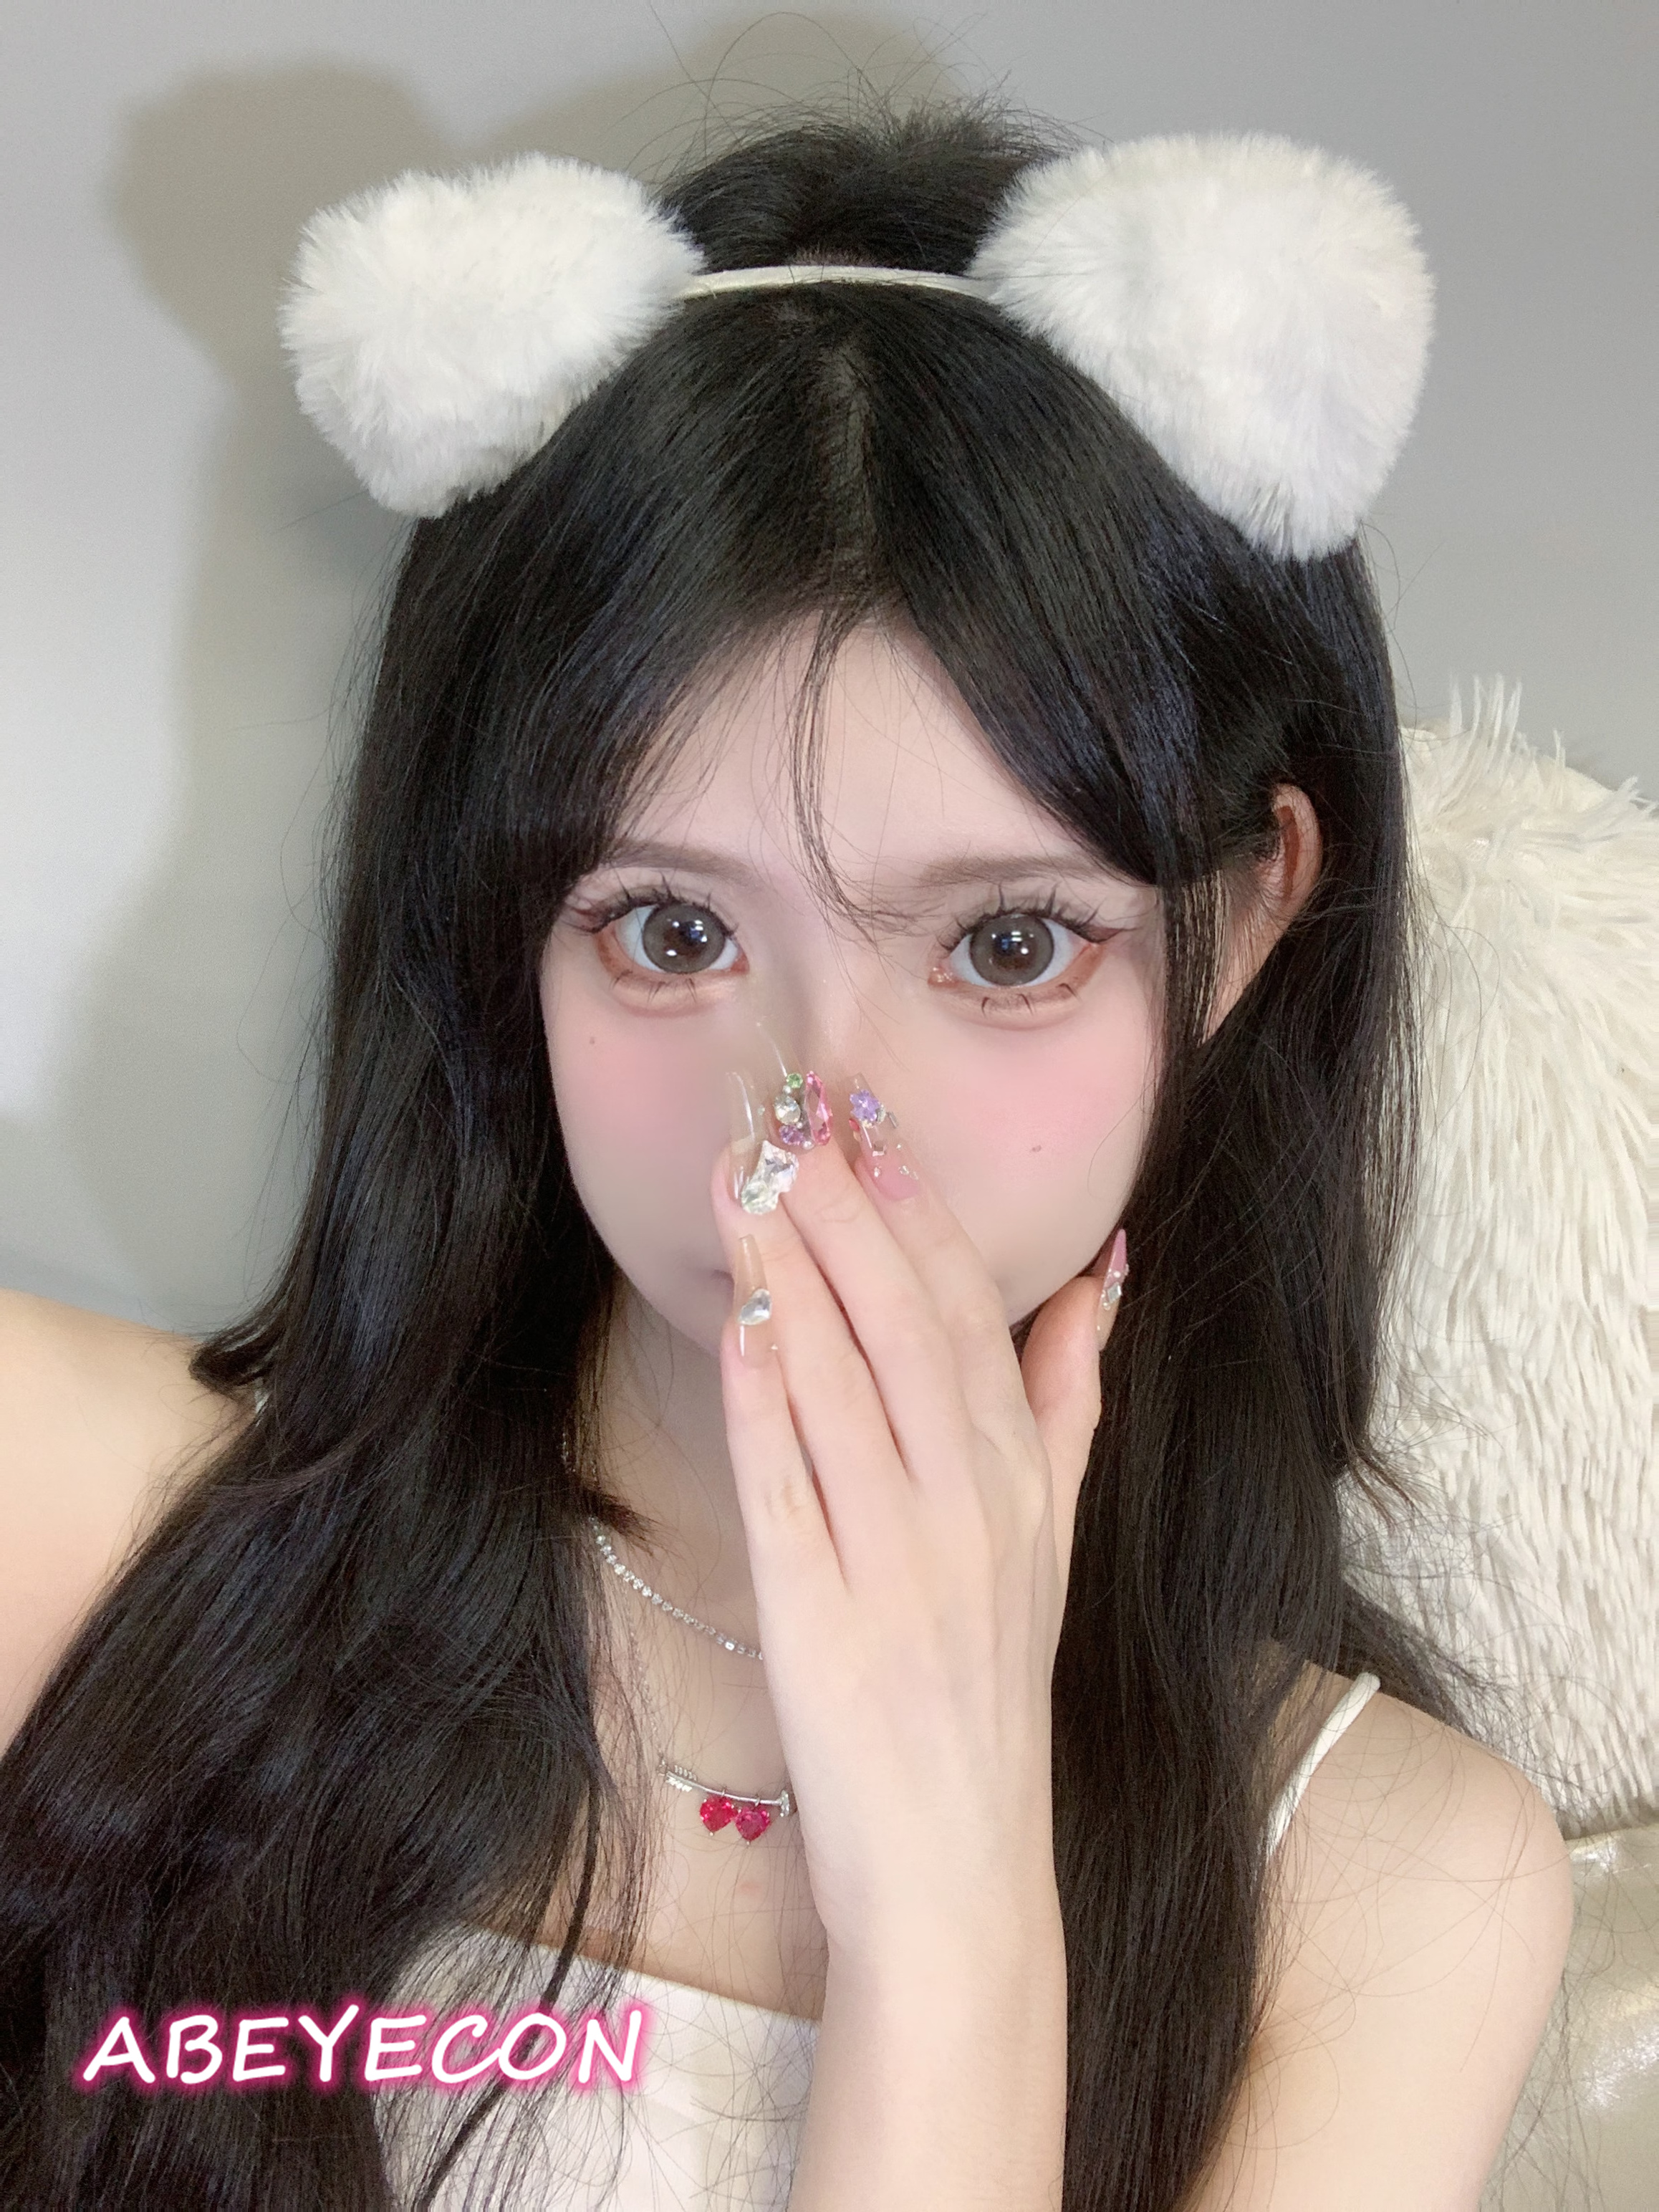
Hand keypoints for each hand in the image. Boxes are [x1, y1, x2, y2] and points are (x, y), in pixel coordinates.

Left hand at [709, 1104, 1121, 1962]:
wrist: (958, 1854)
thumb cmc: (994, 1676)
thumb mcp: (1056, 1532)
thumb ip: (1070, 1398)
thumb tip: (1103, 1275)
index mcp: (1022, 1477)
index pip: (969, 1314)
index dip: (917, 1213)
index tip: (870, 1126)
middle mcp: (966, 1504)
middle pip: (904, 1326)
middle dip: (844, 1211)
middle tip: (790, 1118)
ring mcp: (892, 1558)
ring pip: (838, 1383)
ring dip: (789, 1272)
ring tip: (741, 1180)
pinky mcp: (816, 1614)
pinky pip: (786, 1485)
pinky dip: (762, 1397)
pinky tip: (738, 1319)